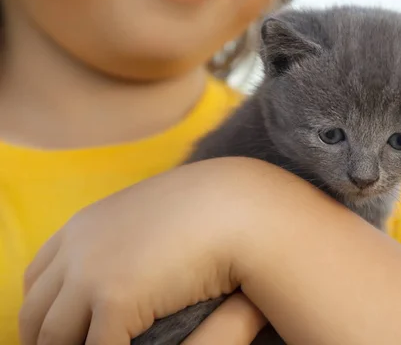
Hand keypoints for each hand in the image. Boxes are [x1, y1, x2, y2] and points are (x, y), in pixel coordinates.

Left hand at [19, 158, 264, 344]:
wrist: (230, 204)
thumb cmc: (199, 210)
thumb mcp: (148, 216)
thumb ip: (125, 237)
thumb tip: (125, 263)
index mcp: (82, 227)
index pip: (36, 281)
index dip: (41, 312)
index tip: (57, 331)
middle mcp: (77, 249)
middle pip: (35, 314)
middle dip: (46, 341)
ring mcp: (92, 273)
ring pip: (56, 339)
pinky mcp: (116, 299)